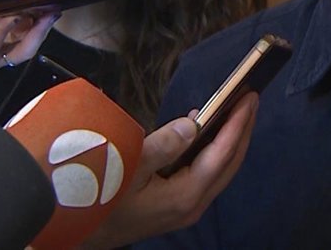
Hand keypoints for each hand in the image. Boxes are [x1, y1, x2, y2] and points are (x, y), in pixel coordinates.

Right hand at [0, 0, 57, 108]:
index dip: (4, 29)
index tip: (15, 12)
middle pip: (22, 51)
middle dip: (38, 33)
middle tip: (49, 12)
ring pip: (26, 46)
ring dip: (39, 27)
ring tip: (48, 5)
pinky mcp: (1, 51)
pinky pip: (21, 39)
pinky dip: (30, 23)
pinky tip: (29, 3)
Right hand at [80, 92, 258, 247]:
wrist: (79, 232)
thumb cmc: (100, 198)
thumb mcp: (128, 167)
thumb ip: (164, 145)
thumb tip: (192, 124)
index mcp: (185, 195)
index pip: (221, 153)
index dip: (237, 124)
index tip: (249, 98)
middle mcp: (193, 205)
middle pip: (228, 163)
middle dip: (242, 130)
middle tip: (250, 99)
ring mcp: (186, 208)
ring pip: (219, 171)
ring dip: (230, 141)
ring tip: (236, 112)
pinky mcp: (176, 206)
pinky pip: (205, 175)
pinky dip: (212, 152)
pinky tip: (205, 134)